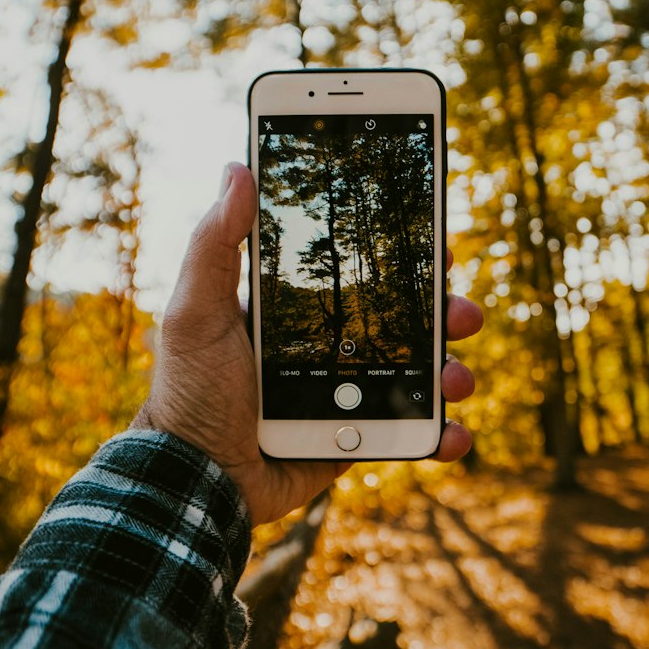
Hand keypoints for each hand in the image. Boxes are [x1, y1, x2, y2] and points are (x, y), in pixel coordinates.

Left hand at [131, 161, 482, 526]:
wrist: (195, 480)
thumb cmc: (188, 392)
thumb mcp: (196, 310)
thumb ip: (215, 244)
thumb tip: (237, 168)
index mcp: (296, 310)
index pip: (359, 270)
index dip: (400, 255)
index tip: (433, 238)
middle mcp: (329, 346)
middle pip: (403, 318)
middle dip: (443, 310)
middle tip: (460, 309)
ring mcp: (348, 395)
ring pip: (418, 373)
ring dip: (451, 370)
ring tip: (456, 378)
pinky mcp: (356, 439)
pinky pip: (411, 432)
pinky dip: (441, 433)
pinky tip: (452, 433)